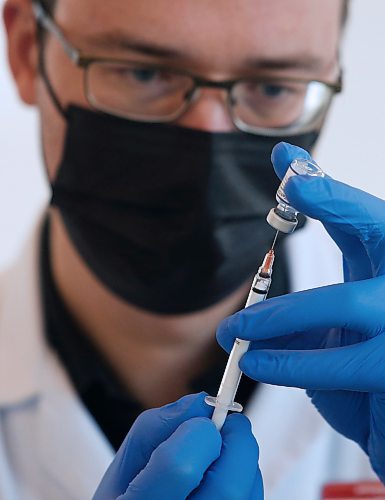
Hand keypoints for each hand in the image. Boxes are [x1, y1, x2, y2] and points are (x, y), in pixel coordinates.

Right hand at [93, 392, 262, 498]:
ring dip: (242, 458)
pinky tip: (225, 473)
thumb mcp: (128, 460)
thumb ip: (158, 425)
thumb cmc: (128, 496)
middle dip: (236, 441)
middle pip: (228, 487)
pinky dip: (247, 476)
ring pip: (247, 492)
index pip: (181, 467)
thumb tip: (201, 404)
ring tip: (220, 451)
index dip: (198, 432)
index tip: (201, 418)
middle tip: (228, 422)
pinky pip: (253, 499)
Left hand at [217, 142, 384, 483]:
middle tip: (287, 191)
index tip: (288, 162)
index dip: (327, 190)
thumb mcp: (326, 334)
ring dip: (280, 313)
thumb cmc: (360, 369)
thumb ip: (295, 319)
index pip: (365, 218)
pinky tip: (257, 361)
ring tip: (235, 331)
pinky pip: (341, 363)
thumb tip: (242, 318)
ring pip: (344, 301)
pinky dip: (290, 362)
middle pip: (377, 230)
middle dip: (330, 208)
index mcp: (384, 270)